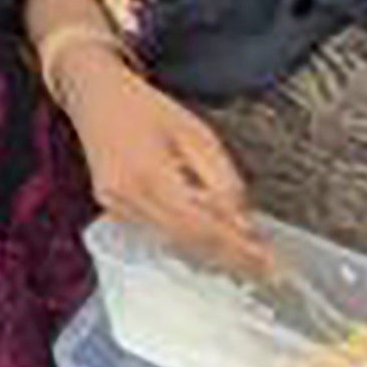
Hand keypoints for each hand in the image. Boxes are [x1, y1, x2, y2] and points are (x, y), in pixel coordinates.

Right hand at [63, 65, 266, 276]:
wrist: (95, 96)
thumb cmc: (147, 108)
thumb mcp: (198, 134)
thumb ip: (224, 180)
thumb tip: (246, 226)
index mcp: (149, 174)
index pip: (202, 227)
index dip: (239, 250)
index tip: (271, 266)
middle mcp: (127, 198)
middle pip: (189, 242)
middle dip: (232, 258)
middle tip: (269, 271)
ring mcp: (115, 208)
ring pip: (175, 243)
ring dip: (213, 252)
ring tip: (249, 259)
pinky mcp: (113, 211)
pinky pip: (159, 233)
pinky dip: (189, 239)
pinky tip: (213, 240)